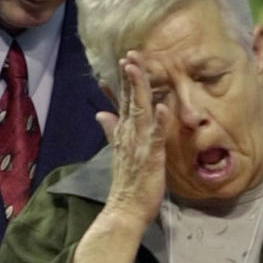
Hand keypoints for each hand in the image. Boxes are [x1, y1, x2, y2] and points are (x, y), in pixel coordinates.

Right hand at [98, 51, 168, 228]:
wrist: (124, 209)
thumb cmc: (128, 183)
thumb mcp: (119, 152)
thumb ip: (111, 131)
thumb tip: (101, 114)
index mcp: (124, 133)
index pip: (125, 102)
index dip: (127, 81)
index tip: (128, 60)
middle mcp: (129, 135)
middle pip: (130, 100)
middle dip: (131, 77)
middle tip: (131, 54)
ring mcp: (138, 144)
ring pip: (139, 111)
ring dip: (139, 89)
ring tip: (139, 68)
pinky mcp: (150, 156)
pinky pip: (154, 135)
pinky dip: (157, 120)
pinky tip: (161, 105)